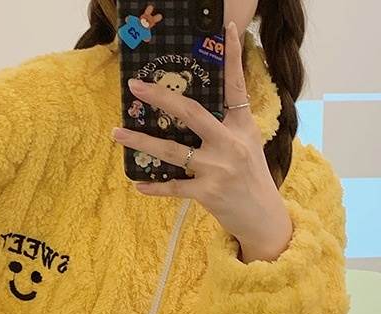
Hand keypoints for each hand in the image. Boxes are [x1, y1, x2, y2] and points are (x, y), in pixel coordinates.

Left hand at [110, 20, 292, 263]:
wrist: (263, 217)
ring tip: (117, 133)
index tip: (228, 30)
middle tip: (135, 87)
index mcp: (241, 126)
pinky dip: (155, 187)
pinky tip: (138, 184)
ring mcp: (217, 169)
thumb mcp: (248, 144)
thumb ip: (228, 124)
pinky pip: (174, 187)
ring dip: (141, 142)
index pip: (236, 86)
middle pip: (190, 113)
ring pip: (171, 151)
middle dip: (160, 98)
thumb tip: (195, 108)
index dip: (233, 58)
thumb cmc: (252, 178)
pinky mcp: (208, 193)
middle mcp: (230, 144)